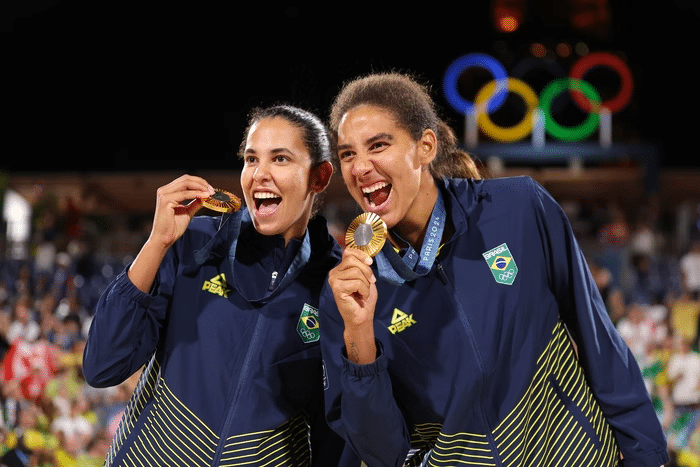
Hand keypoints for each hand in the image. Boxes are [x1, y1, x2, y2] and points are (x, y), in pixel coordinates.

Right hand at [127, 175, 213, 292]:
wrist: (165, 238)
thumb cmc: (173, 227)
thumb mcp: (188, 212)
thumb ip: (195, 203)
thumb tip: (206, 196)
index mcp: (168, 191)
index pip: (186, 180)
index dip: (199, 182)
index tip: (211, 189)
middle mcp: (164, 190)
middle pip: (186, 179)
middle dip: (201, 183)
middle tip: (212, 190)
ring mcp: (164, 194)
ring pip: (185, 183)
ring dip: (200, 187)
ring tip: (210, 193)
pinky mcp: (165, 200)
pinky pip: (184, 194)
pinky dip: (196, 194)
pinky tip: (204, 197)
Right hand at [328, 248, 377, 327]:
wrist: (362, 316)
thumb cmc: (364, 298)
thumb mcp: (366, 278)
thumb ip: (363, 266)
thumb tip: (367, 258)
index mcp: (340, 269)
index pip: (348, 252)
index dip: (361, 255)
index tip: (370, 262)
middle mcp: (334, 273)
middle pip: (352, 260)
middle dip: (366, 270)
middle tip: (371, 281)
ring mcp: (334, 280)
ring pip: (355, 271)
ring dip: (366, 283)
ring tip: (364, 292)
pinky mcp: (337, 289)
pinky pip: (356, 283)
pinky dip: (364, 290)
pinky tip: (362, 297)